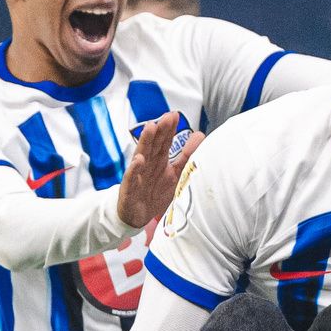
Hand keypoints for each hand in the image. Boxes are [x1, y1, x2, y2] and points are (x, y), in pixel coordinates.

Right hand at [115, 113, 202, 231]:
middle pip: (154, 144)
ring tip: (150, 128)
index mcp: (159, 160)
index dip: (169, 129)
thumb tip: (200, 134)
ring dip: (146, 141)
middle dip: (160, 130)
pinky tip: (138, 160)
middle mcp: (148, 163)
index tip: (175, 115)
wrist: (136, 215)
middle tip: (167, 116)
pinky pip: (132, 177)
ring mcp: (138, 174)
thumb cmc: (155, 192)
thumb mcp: (175, 173)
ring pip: (142, 155)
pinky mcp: (129, 188)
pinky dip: (134, 169)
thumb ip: (186, 155)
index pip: (164, 141)